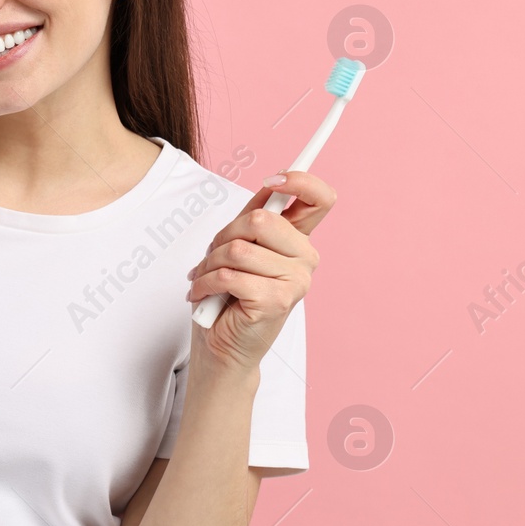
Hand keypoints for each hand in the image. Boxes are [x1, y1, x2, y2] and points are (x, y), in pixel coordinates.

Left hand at [184, 170, 335, 371]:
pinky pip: (228, 275)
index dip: (299, 180)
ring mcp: (296, 281)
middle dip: (223, 237)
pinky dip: (204, 284)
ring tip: (204, 280)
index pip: (320, 198)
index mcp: (298, 241)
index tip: (273, 180)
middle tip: (213, 257)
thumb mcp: (239, 247)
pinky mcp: (277, 300)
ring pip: (238, 249)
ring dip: (208, 265)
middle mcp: (305, 258)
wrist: (222, 345)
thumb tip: (272, 184)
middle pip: (259, 220)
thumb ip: (255, 216)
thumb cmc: (227, 295)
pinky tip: (204, 295)